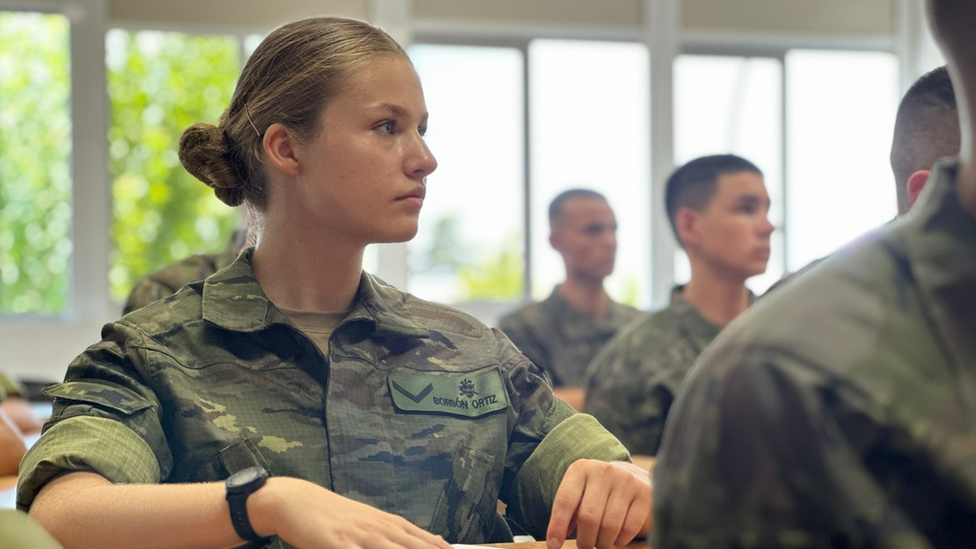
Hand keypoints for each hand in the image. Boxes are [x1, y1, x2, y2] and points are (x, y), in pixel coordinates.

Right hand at [252, 477, 453, 548]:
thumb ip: (397, 534)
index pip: (423, 540)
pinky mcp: (337, 544)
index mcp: (387, 523)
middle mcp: (377, 528)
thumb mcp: (369, 521)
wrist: (296, 501)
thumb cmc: (335, 516)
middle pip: (411, 546)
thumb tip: (435, 541)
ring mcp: (358, 536)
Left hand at [546, 460, 651, 548]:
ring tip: (600, 542)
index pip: (565, 501)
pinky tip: (616, 538)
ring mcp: (626, 480)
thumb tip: (556, 540)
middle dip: (585, 540)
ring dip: (602, 543)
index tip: (553, 546)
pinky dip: (620, 541)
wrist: (632, 477)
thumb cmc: (597, 492)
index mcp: (581, 469)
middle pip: (589, 517)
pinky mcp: (644, 493)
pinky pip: (629, 528)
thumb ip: (567, 513)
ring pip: (609, 526)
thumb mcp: (578, 494)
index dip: (557, 526)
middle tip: (585, 545)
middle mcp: (603, 471)